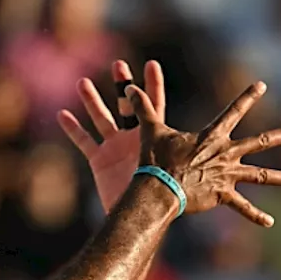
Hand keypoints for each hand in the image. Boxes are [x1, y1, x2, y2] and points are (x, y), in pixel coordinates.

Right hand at [58, 60, 165, 209]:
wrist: (142, 215)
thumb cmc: (161, 191)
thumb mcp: (168, 161)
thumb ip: (177, 144)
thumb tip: (218, 130)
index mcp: (153, 136)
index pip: (155, 104)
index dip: (153, 85)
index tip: (152, 64)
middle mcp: (134, 139)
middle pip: (127, 106)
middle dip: (122, 85)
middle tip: (119, 65)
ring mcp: (115, 149)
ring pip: (101, 119)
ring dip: (92, 101)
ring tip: (83, 82)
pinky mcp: (100, 161)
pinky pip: (84, 142)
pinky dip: (73, 129)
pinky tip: (62, 114)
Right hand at [127, 82, 280, 226]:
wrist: (160, 187)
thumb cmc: (156, 158)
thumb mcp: (151, 130)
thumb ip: (144, 108)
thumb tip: (129, 89)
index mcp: (213, 136)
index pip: (234, 111)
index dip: (247, 97)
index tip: (262, 85)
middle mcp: (226, 153)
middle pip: (261, 142)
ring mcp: (227, 175)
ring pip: (263, 176)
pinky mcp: (222, 195)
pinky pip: (242, 206)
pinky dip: (255, 216)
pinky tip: (269, 223)